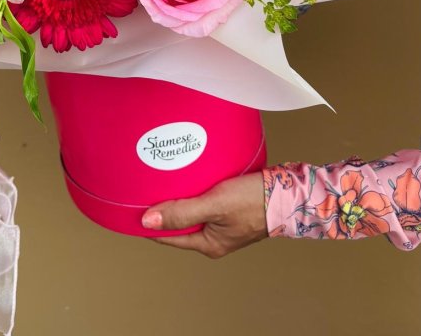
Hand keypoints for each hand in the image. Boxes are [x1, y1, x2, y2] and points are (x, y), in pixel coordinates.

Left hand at [141, 172, 267, 257]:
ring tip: (162, 178)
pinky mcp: (230, 208)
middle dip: (163, 208)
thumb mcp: (213, 205)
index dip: (148, 222)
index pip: (167, 236)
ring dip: (179, 197)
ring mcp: (223, 223)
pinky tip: (188, 175)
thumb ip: (182, 213)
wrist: (290, 193)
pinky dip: (194, 191)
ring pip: (191, 211)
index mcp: (208, 244)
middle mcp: (214, 237)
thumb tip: (148, 220)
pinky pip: (204, 201)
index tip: (130, 207)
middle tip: (144, 187)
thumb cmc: (254, 201)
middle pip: (178, 223)